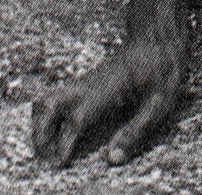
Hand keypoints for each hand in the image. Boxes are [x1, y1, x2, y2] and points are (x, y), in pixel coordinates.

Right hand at [32, 30, 187, 167]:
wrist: (157, 36)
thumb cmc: (162, 69)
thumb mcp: (159, 102)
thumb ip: (136, 131)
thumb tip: (111, 160)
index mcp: (106, 91)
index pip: (76, 118)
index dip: (64, 142)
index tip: (58, 164)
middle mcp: (88, 86)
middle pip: (48, 104)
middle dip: (40, 134)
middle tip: (46, 159)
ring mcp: (83, 84)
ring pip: (47, 100)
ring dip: (40, 125)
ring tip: (48, 151)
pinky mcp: (84, 85)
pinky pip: (55, 100)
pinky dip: (47, 119)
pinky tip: (56, 137)